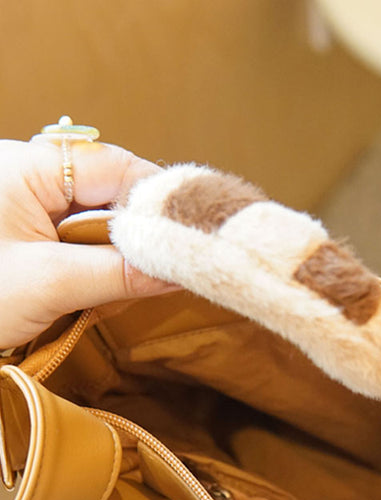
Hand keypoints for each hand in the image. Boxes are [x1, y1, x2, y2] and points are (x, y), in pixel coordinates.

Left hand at [0, 138, 174, 349]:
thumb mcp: (49, 284)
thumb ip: (120, 273)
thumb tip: (180, 269)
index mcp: (28, 166)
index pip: (117, 167)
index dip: (159, 201)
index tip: (193, 238)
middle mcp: (30, 176)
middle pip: (112, 193)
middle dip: (139, 234)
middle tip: (168, 270)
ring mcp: (27, 207)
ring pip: (100, 223)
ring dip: (119, 257)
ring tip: (126, 287)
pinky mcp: (27, 238)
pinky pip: (81, 244)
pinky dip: (99, 269)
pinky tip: (102, 292)